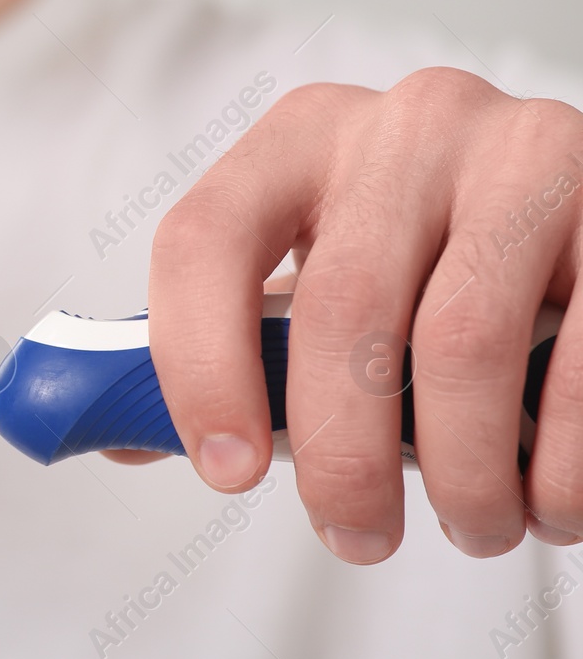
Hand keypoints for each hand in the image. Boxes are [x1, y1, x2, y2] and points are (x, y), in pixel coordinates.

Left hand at [149, 68, 582, 562]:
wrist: (575, 199)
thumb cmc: (422, 253)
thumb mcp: (319, 265)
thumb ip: (231, 343)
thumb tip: (121, 436)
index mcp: (301, 139)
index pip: (203, 239)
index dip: (197, 364)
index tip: (225, 469)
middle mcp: (405, 126)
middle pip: (337, 310)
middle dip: (343, 458)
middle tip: (358, 532)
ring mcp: (519, 153)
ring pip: (460, 345)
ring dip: (463, 473)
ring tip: (474, 523)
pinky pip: (579, 363)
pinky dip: (563, 460)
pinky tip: (549, 497)